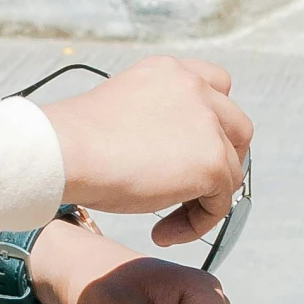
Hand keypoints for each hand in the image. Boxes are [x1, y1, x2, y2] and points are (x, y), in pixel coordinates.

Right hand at [40, 54, 250, 240]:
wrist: (66, 151)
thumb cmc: (78, 142)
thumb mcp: (125, 112)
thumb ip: (157, 119)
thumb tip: (175, 156)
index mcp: (169, 71)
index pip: (216, 84)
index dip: (213, 120)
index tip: (190, 149)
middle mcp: (194, 87)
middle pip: (237, 127)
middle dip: (222, 159)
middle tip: (193, 189)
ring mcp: (207, 123)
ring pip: (231, 170)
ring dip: (205, 199)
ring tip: (166, 220)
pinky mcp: (211, 162)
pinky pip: (220, 203)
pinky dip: (196, 223)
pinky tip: (162, 232)